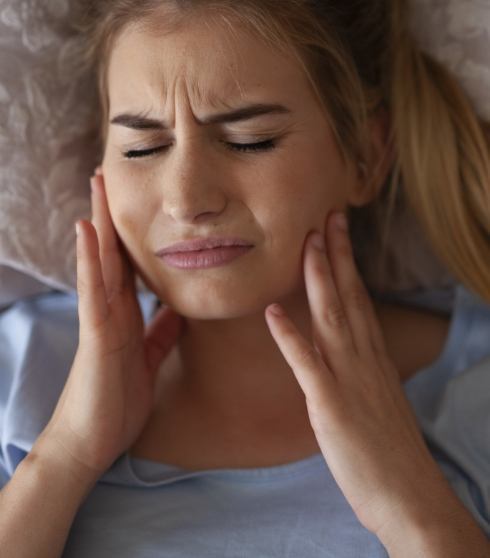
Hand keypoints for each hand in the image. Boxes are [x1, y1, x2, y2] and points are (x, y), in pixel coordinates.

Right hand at [44, 168, 182, 479]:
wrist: (92, 440)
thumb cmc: (117, 400)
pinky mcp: (95, 334)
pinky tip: (88, 230)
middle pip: (113, 253)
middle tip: (110, 174)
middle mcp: (110, 309)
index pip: (129, 265)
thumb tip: (179, 310)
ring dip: (99, 222)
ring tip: (97, 185)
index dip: (132, 233)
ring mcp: (100, 318)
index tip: (138, 201)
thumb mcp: (149, 359)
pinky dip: (91, 259)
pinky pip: (94, 290)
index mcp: (125, 315)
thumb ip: (161, 333)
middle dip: (112, 214)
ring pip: (100, 261)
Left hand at [264, 211, 444, 537]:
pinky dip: (289, 337)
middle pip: (348, 296)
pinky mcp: (330, 406)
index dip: (347, 262)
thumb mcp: (378, 399)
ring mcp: (348, 380)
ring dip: (317, 279)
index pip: (359, 298)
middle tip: (325, 216)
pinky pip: (307, 365)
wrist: (410, 496)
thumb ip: (361, 371)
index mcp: (373, 357)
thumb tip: (346, 352)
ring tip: (305, 244)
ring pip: (331, 317)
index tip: (338, 231)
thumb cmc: (390, 452)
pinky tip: (271, 312)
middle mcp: (363, 360)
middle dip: (335, 254)